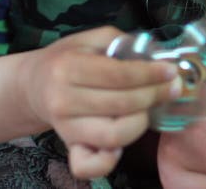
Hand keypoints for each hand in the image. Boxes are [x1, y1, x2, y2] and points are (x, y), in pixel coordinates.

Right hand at [18, 26, 181, 178]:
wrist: (34, 85)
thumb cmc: (66, 60)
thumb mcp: (88, 39)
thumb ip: (119, 42)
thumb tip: (155, 55)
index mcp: (67, 68)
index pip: (118, 75)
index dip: (150, 74)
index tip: (171, 71)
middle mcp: (63, 100)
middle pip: (121, 104)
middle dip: (154, 95)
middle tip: (171, 87)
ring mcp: (65, 128)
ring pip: (113, 135)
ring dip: (140, 122)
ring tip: (148, 108)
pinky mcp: (69, 147)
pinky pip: (89, 166)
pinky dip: (108, 160)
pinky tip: (121, 143)